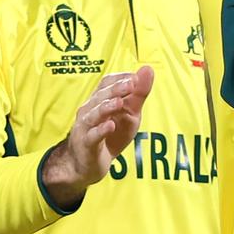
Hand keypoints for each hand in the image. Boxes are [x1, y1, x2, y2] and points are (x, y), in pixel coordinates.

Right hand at [41, 66, 154, 208]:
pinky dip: (100, 130)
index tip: (135, 77)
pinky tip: (110, 126)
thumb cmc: (111, 134)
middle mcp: (89, 110)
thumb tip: (147, 68)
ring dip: (106, 107)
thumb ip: (138, 93)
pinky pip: (92, 136)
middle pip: (100, 96)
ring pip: (93, 114)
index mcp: (99, 100)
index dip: (120, 78)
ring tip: (120, 102)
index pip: (106, 83)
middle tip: (131, 84)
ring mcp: (85, 128)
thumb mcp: (130, 113)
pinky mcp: (86, 145)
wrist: (88, 165)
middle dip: (116, 89)